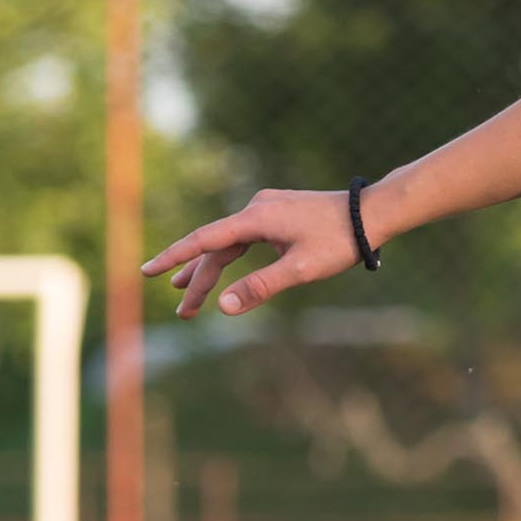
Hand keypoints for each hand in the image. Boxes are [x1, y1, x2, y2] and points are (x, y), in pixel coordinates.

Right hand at [141, 187, 365, 317]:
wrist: (373, 213)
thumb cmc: (340, 241)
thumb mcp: (301, 270)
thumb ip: (260, 287)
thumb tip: (222, 307)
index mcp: (256, 218)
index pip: (204, 239)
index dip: (175, 257)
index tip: (147, 271)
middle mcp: (256, 207)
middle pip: (216, 247)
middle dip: (198, 280)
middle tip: (183, 313)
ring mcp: (267, 208)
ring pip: (230, 243)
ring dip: (212, 269)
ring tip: (187, 294)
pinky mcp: (278, 212)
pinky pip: (245, 237)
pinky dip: (231, 256)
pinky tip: (221, 269)